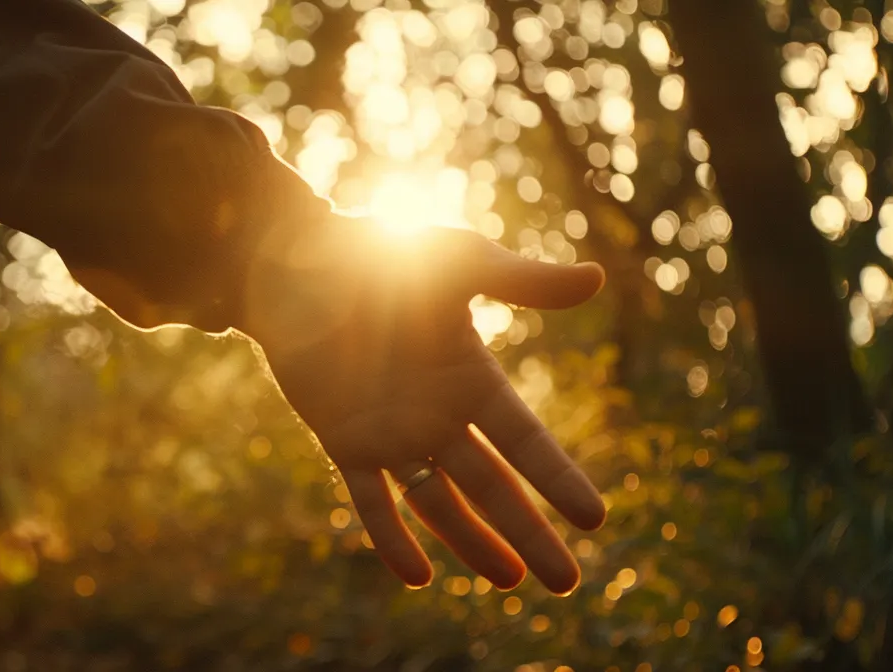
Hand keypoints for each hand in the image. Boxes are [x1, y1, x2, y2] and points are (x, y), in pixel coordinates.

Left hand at [239, 215, 607, 593]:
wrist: (297, 259)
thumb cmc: (381, 249)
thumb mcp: (458, 261)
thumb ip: (520, 280)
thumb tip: (595, 278)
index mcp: (471, 378)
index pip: (526, 442)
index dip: (558, 480)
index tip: (595, 521)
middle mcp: (439, 415)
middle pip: (493, 487)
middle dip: (530, 533)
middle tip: (566, 584)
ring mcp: (392, 433)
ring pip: (440, 503)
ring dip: (473, 543)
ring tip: (512, 582)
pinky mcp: (344, 441)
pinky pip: (371, 501)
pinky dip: (391, 539)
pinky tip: (417, 577)